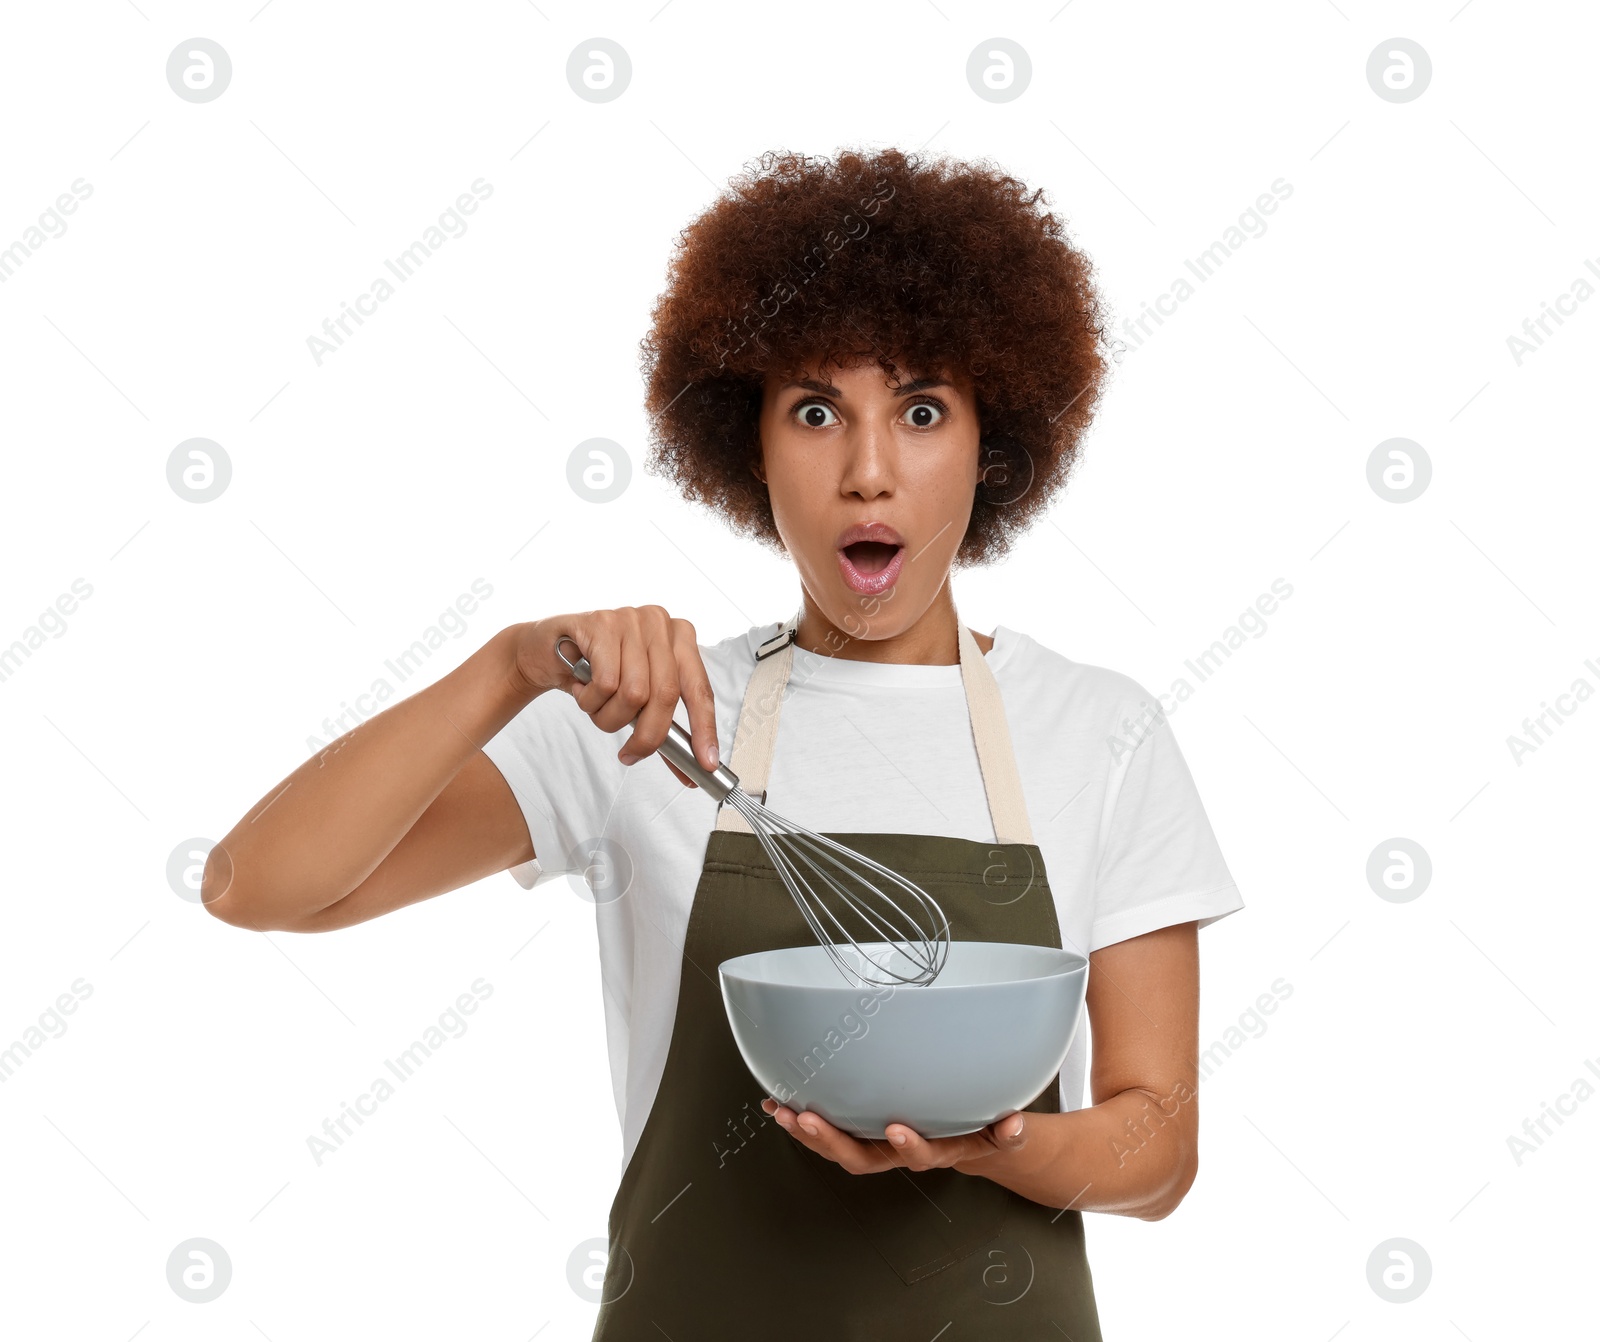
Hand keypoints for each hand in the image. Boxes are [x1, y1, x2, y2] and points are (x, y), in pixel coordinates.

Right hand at [510, 606, 719, 786]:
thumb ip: (663, 724)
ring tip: (597, 708)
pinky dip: (591, 701)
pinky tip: (583, 689)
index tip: (706, 762)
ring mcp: (631, 619)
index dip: (704, 728)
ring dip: (610, 717)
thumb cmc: (596, 673)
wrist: (546, 651)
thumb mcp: (636, 698)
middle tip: (631, 755)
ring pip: (634, 693)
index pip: (700, 688)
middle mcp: (660, 623)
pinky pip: (605, 683)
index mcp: (680, 637)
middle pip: (666, 695)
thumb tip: (691, 765)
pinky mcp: (602, 623)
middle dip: (648, 736)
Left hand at [760, 1098, 1031, 1176]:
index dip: (909, 1145)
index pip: (922, 1154)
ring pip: (840, 1148)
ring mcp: (878, 1145)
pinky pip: (831, 1131)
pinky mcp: (862, 1133)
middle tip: (810, 1120)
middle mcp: (901, 1152)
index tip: (897, 1128)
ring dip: (809, 1133)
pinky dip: (803, 1121)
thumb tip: (1015, 1125)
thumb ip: (1008, 1132)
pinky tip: (780, 1104)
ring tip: (784, 1112)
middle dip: (834, 1141)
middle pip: (863, 1158)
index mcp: (936, 1150)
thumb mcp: (1002, 1133)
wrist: (971, 1142)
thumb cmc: (982, 1131)